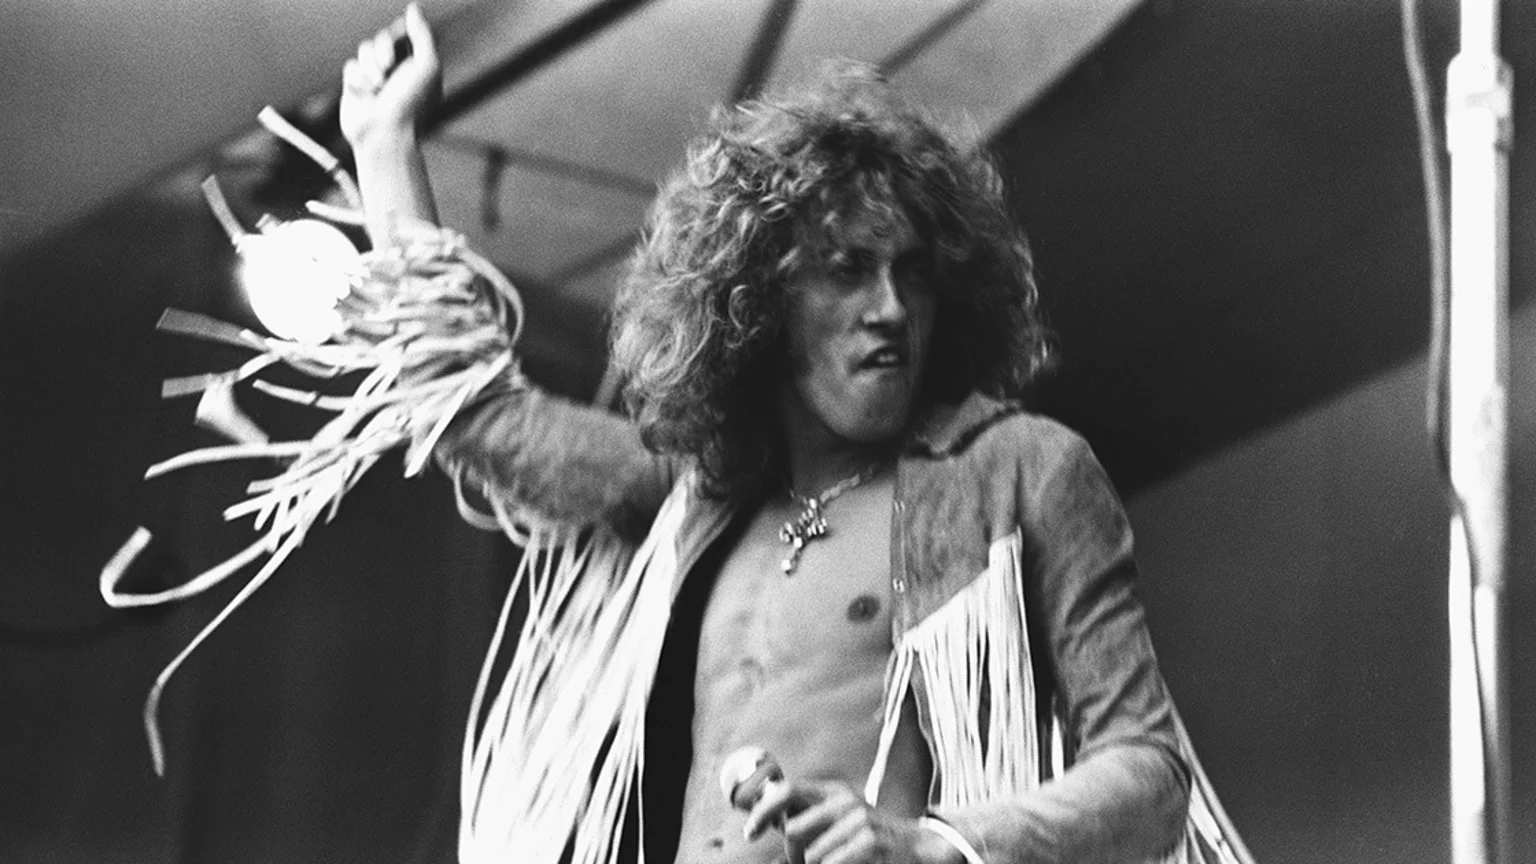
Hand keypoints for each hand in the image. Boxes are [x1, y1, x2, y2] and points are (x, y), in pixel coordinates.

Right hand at [340, 3, 440, 147]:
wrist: (384, 134)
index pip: (406, 34)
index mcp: (418, 65)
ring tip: (378, 87)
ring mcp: (376, 77)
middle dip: (383, 50)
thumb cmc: (411, 105)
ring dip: (370, 66)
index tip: (400, 40)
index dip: (401, 34)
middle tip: (388, 68)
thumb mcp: (427, 66)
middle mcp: (398, 70)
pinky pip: (351, 66)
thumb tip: (413, 7)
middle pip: (384, 38)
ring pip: (365, 49)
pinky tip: (366, 95)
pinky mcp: (356, 85)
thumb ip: (422, 35)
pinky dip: (358, 79)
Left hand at [743, 779, 960, 863]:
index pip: (786, 791)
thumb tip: (763, 821)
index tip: (750, 832)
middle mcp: (843, 800)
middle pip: (793, 830)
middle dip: (792, 856)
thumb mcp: (837, 820)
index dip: (763, 811)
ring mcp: (858, 819)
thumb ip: (806, 818)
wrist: (916, 847)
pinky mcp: (869, 840)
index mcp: (832, 791)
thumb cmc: (869, 838)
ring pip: (811, 856)